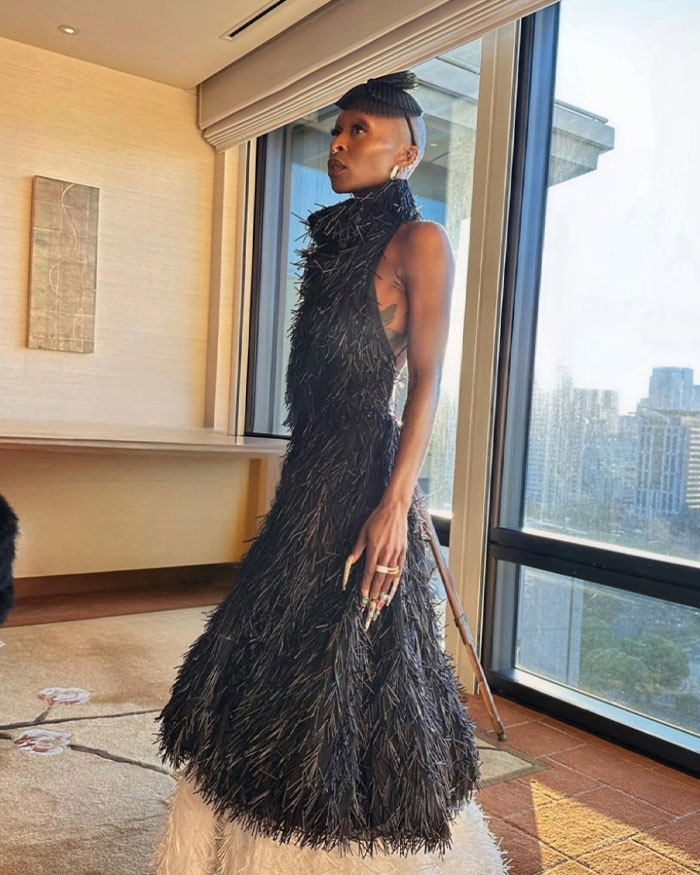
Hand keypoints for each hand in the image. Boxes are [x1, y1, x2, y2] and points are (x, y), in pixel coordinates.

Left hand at [342, 497, 407, 628]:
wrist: (395, 510)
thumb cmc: (377, 519)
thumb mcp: (363, 532)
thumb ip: (357, 548)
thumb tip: (350, 561)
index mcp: (374, 549)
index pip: (369, 572)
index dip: (365, 585)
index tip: (362, 596)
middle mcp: (386, 554)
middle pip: (380, 578)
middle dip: (375, 593)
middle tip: (371, 604)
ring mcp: (396, 554)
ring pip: (390, 577)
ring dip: (385, 590)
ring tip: (381, 602)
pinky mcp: (403, 552)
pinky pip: (400, 570)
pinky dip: (396, 581)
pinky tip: (393, 588)